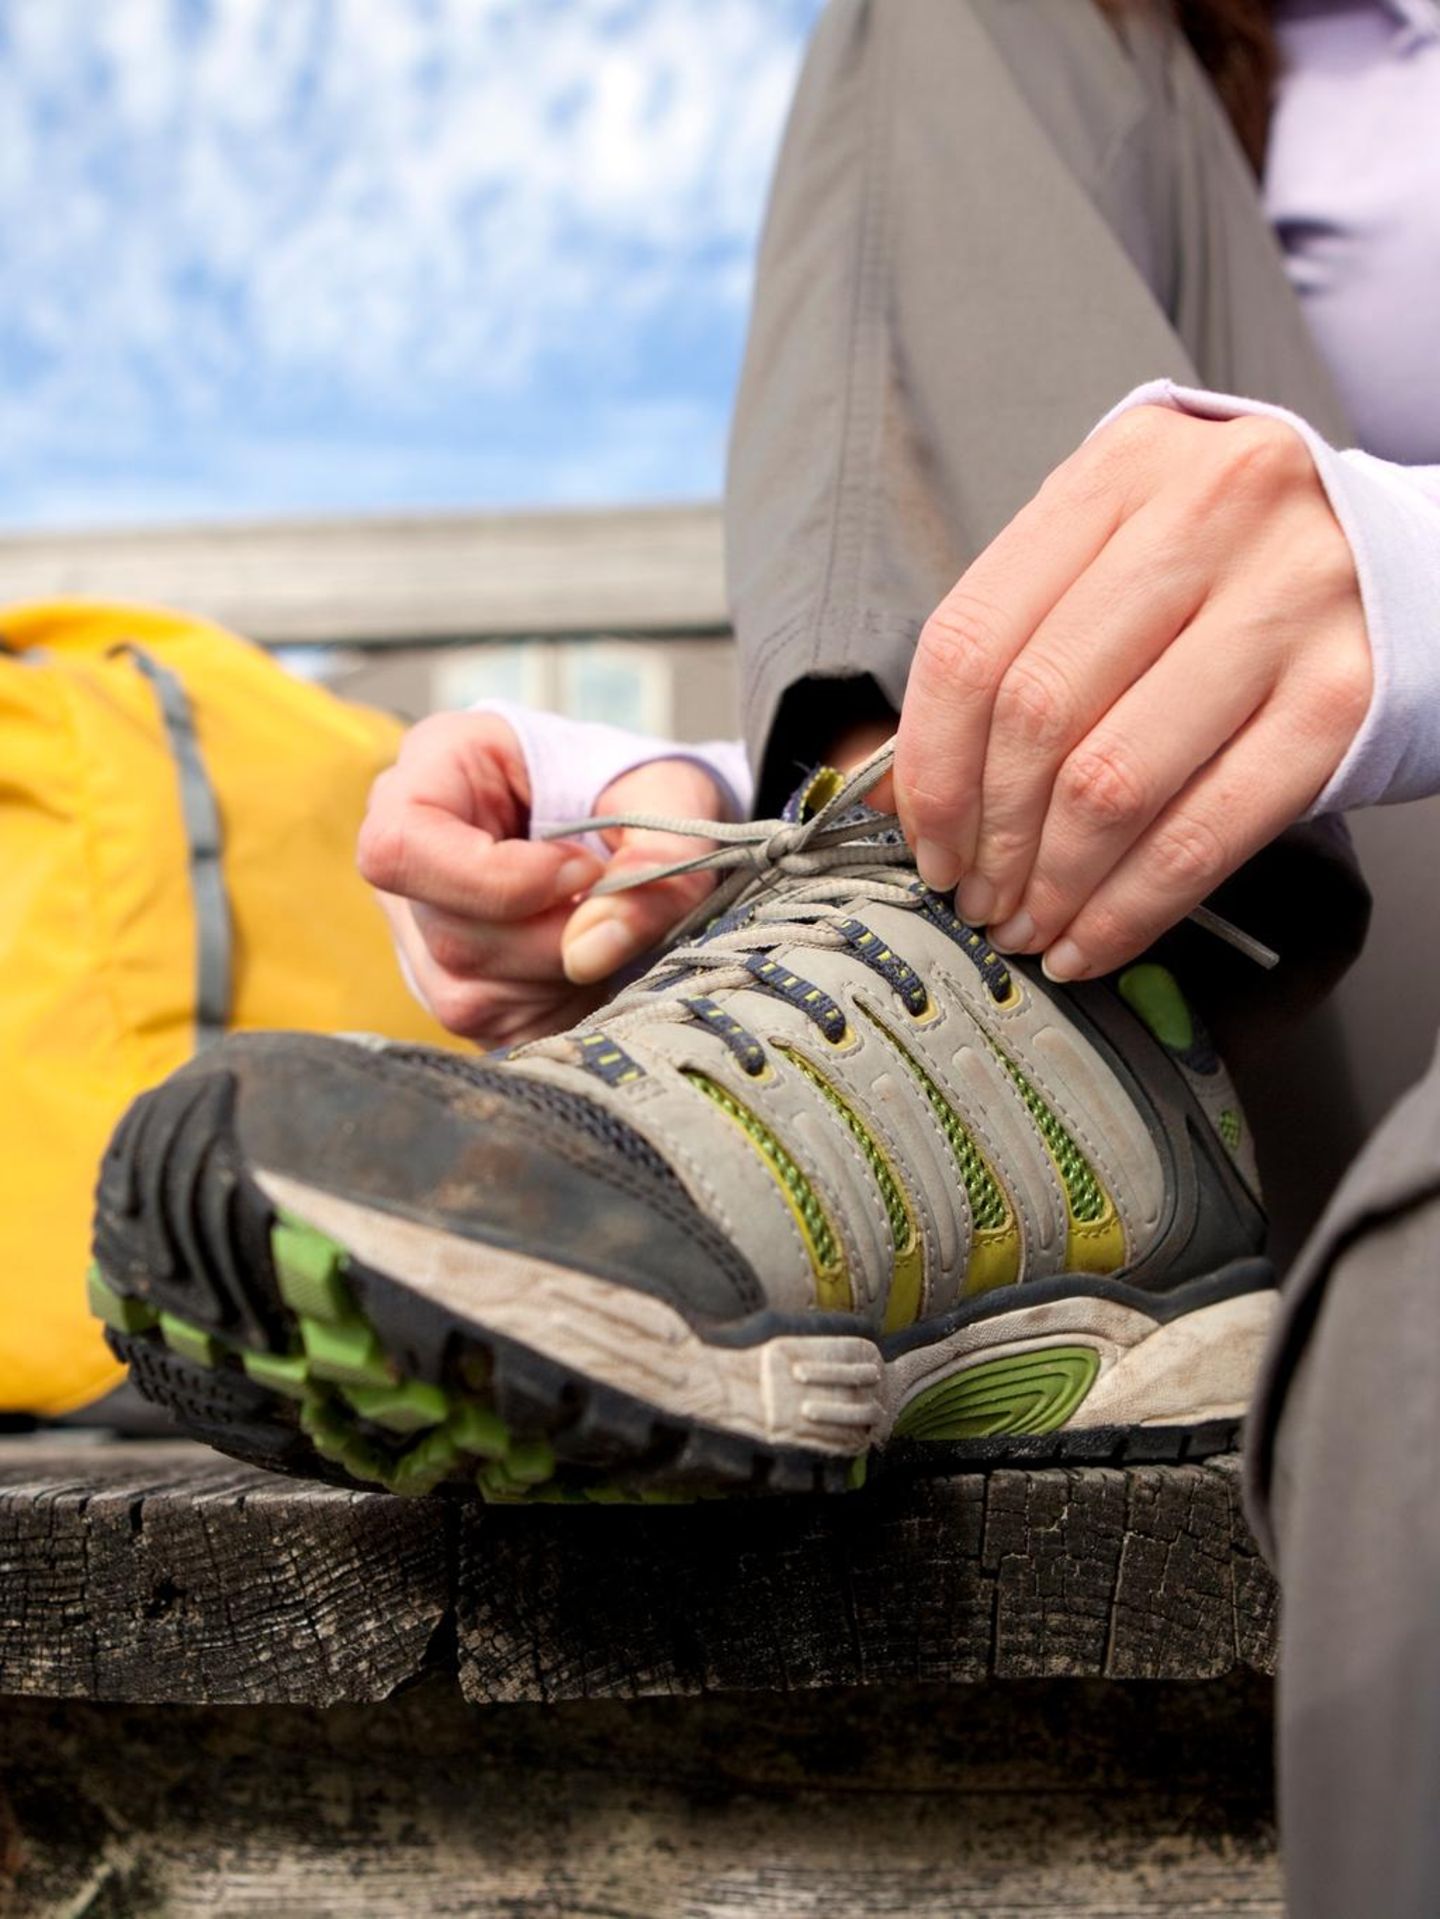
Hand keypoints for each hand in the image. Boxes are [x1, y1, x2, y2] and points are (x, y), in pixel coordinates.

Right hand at [357, 711, 723, 1046]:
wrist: (637, 820)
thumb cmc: (638, 785)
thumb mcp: (670, 793)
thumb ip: (657, 855)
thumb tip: (589, 950)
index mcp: (435, 764)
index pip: (401, 845)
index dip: (494, 878)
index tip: (583, 870)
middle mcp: (406, 850)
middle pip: (446, 931)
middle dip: (552, 936)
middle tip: (614, 905)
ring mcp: (415, 928)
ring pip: (467, 990)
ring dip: (563, 974)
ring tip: (604, 926)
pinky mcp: (446, 988)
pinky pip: (494, 1027)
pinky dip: (561, 1004)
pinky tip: (589, 964)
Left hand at [889, 406, 1371, 980]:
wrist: (1407, 560)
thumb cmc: (1231, 569)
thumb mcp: (1121, 548)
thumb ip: (1021, 636)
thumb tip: (907, 793)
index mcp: (1123, 471)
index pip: (972, 638)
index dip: (929, 763)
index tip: (922, 837)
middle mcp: (1208, 517)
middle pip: (1036, 712)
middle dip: (989, 835)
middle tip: (976, 894)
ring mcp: (1286, 606)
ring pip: (1112, 782)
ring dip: (1051, 883)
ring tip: (1029, 923)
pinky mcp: (1342, 698)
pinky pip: (1204, 833)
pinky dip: (1130, 909)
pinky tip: (1093, 939)